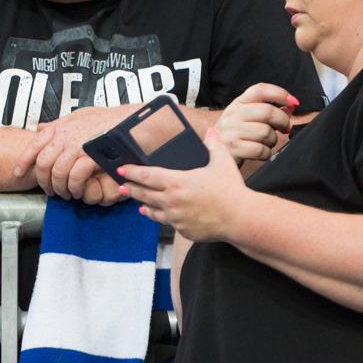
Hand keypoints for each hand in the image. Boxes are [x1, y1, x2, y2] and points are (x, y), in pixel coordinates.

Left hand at [13, 105, 127, 202]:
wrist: (130, 123)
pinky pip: (73, 177)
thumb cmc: (107, 120)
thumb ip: (59, 124)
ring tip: (65, 194)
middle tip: (49, 191)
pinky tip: (77, 191)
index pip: (33, 145)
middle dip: (42, 181)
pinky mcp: (88, 157)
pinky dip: (73, 188)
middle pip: (42, 163)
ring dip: (59, 188)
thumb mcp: (78, 116)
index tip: (18, 173)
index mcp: (59, 126)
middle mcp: (64, 136)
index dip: (23, 162)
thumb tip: (40, 128)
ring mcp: (76, 146)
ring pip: (57, 173)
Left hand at [118, 128, 252, 241]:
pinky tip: (161, 215)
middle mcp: (172, 201)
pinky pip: (168, 223)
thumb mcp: (223, 162)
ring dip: (143, 205)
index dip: (131, 172)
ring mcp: (176, 218)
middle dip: (131, 189)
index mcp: (177, 182)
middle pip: (143, 194)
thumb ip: (213, 145)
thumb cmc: (232, 191)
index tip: (120, 169)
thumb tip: (210, 132)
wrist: (241, 219)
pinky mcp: (182, 230)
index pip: (146, 175)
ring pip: (152, 211)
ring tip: (138, 203)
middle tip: (122, 186)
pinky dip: (163, 218)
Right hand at [216, 83, 295, 162]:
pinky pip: (261, 150)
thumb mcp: (248, 117)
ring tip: (265, 142)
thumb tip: (290, 107)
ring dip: (272, 140)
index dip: (280, 94)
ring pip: (266, 132)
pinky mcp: (233, 148)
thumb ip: (268, 111)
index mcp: (238, 103)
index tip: (293, 102)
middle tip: (284, 128)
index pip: (260, 90)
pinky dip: (266, 153)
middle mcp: (232, 114)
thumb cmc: (236, 133)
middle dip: (282, 121)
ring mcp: (231, 131)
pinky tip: (260, 152)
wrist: (213, 152)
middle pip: (268, 111)